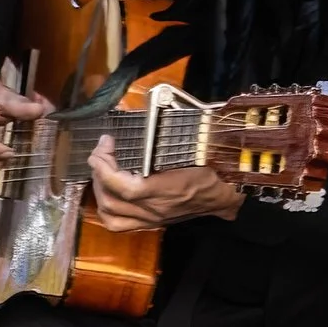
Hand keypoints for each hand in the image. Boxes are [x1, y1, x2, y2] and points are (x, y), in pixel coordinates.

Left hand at [87, 137, 244, 230]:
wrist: (228, 194)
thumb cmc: (214, 168)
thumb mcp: (193, 145)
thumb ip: (170, 131)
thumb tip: (156, 102)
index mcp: (163, 190)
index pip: (122, 186)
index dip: (105, 165)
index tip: (106, 143)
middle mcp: (154, 209)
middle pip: (110, 199)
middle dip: (99, 172)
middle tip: (103, 151)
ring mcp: (151, 219)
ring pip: (110, 215)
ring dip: (100, 191)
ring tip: (103, 171)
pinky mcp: (151, 223)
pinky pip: (119, 224)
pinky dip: (107, 208)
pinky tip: (109, 192)